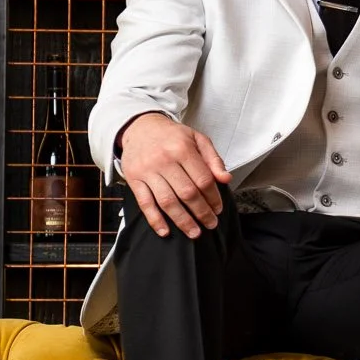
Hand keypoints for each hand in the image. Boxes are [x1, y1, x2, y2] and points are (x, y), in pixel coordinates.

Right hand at [117, 112, 229, 237]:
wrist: (139, 127)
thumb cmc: (172, 136)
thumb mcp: (197, 139)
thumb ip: (213, 159)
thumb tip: (226, 179)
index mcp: (183, 149)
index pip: (203, 179)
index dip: (213, 198)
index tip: (218, 209)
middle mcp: (164, 160)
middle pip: (187, 193)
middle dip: (202, 212)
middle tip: (211, 224)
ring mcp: (147, 171)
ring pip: (167, 201)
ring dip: (182, 221)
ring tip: (194, 232)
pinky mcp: (134, 179)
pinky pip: (145, 203)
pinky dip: (155, 220)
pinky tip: (165, 231)